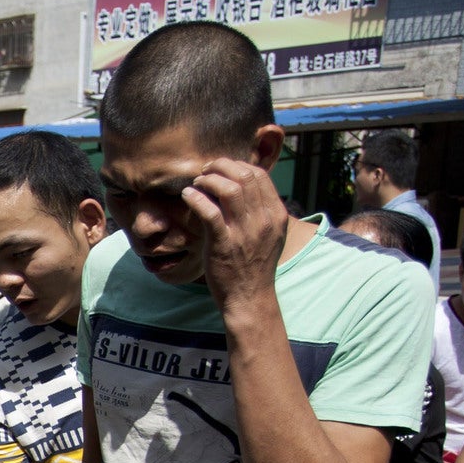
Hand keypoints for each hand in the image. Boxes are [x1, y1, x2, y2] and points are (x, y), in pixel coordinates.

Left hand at [180, 157, 288, 312]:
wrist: (249, 297)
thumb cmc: (254, 266)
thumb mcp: (268, 235)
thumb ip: (260, 211)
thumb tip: (241, 188)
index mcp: (276, 214)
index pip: (259, 175)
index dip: (237, 166)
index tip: (221, 170)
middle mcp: (263, 220)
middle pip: (244, 176)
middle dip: (221, 167)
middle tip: (205, 172)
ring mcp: (244, 232)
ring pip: (228, 189)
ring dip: (208, 180)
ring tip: (196, 184)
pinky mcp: (223, 244)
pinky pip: (209, 212)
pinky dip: (196, 198)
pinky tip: (187, 196)